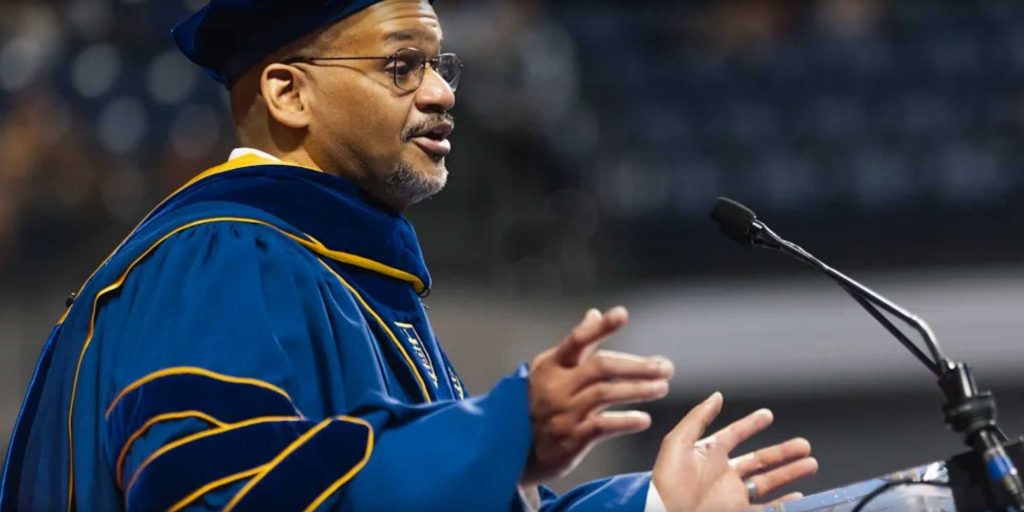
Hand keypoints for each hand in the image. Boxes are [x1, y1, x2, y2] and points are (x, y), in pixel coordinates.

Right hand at [522, 307, 674, 485]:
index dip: (599, 327)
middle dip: (636, 366)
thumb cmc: (539, 402)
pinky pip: (601, 427)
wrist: (516, 449)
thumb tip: (594, 313)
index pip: (577, 340)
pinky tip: (644, 419)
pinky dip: (624, 422)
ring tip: (662, 387)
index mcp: (551, 366)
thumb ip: (576, 345)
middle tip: (666, 367)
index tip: (621, 314)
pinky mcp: (570, 439)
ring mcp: (563, 413)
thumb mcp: (549, 370)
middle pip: (600, 367)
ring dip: (637, 390)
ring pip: (605, 394)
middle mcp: (556, 386)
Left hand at [653, 392, 817, 511]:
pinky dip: (784, 503)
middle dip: (782, 452)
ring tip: (810, 463)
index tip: (767, 415)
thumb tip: (716, 396)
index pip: (734, 434)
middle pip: (759, 459)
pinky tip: (799, 495)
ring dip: (789, 473)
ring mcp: (732, 494)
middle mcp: (723, 473)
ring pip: (768, 481)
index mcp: (708, 454)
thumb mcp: (677, 443)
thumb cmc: (666, 482)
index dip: (750, 424)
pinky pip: (767, 509)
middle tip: (804, 444)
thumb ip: (697, 418)